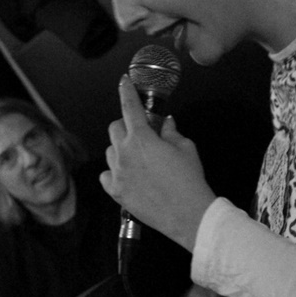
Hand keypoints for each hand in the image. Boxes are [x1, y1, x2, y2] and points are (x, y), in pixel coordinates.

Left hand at [101, 76, 216, 250]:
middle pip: (114, 128)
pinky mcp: (116, 192)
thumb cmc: (189, 179)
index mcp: (141, 138)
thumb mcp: (186, 148)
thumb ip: (171, 132)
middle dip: (126, 125)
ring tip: (137, 157)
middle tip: (141, 132)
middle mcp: (124, 153)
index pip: (129, 107)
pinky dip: (114, 171)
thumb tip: (165, 123)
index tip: (123, 82)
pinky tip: (127, 174)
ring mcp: (117, 174)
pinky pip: (106, 174)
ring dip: (120, 148)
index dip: (126, 91)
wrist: (187, 214)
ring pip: (109, 151)